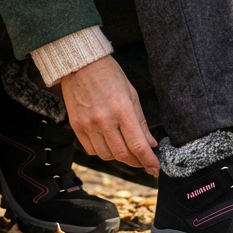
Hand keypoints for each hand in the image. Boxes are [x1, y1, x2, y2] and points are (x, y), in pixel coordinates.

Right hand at [59, 56, 158, 175]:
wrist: (80, 64)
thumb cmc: (110, 75)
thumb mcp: (131, 94)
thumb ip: (141, 122)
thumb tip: (151, 144)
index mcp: (122, 110)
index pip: (137, 145)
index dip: (149, 161)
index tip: (156, 168)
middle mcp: (104, 120)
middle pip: (122, 155)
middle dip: (137, 162)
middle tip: (144, 162)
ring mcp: (88, 125)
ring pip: (106, 156)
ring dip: (120, 158)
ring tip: (127, 151)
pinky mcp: (76, 127)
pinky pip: (91, 150)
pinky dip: (103, 152)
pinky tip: (109, 145)